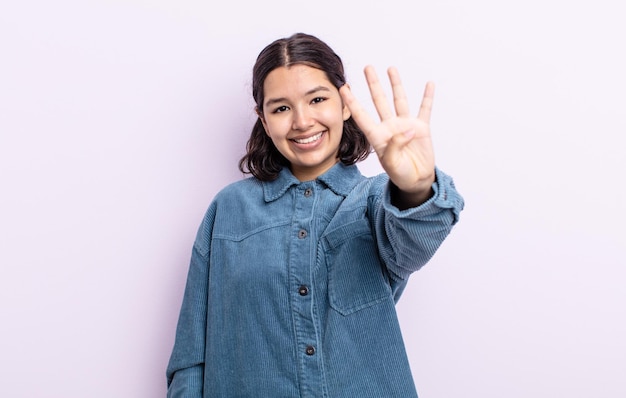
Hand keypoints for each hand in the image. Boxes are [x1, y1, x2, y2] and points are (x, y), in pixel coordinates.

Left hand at [340, 66, 435, 204]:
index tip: (343, 88)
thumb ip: (395, 147)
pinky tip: (429, 84)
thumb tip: (407, 129)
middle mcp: (390, 127)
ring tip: (390, 68)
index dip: (352, 102)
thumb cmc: (401, 175)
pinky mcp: (421, 128)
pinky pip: (425, 109)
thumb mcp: (392, 165)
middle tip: (367, 67)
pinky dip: (427, 97)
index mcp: (378, 136)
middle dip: (373, 84)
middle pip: (379, 101)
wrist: (417, 181)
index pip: (362, 116)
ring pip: (399, 100)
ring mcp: (405, 125)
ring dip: (396, 84)